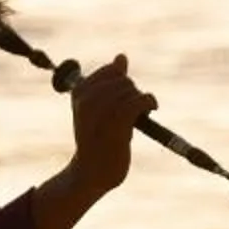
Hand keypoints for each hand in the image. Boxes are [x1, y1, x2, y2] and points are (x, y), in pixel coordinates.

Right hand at [66, 53, 155, 201]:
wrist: (92, 172)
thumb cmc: (98, 139)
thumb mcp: (99, 107)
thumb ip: (110, 82)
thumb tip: (122, 57)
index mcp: (78, 91)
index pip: (111, 70)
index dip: (123, 82)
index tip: (123, 98)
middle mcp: (86, 99)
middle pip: (123, 80)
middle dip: (133, 93)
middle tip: (132, 112)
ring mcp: (100, 112)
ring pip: (132, 90)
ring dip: (141, 101)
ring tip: (137, 116)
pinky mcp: (116, 124)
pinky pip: (139, 101)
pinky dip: (149, 102)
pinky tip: (150, 109)